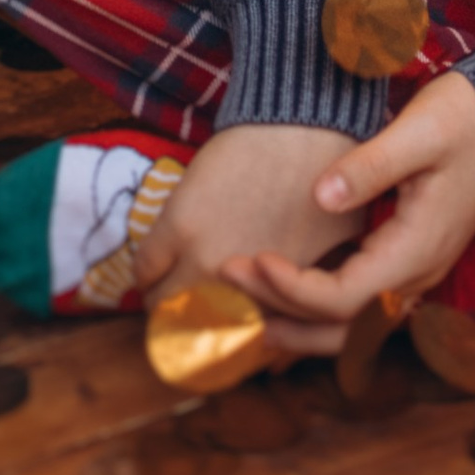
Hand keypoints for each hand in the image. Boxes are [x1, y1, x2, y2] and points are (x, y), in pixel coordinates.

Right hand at [135, 122, 356, 327]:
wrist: (303, 125)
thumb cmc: (326, 187)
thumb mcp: (329, 256)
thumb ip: (300, 299)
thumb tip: (283, 337)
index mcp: (277, 302)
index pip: (238, 350)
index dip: (226, 347)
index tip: (216, 338)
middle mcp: (241, 292)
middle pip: (194, 338)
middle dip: (190, 333)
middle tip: (187, 320)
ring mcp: (205, 258)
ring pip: (162, 308)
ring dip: (162, 306)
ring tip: (168, 296)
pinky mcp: (179, 225)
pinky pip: (144, 268)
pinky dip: (145, 273)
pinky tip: (154, 268)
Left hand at [222, 72, 474, 355]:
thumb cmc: (465, 119)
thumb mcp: (419, 131)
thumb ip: (370, 166)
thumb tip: (319, 196)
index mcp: (417, 250)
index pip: (343, 299)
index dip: (292, 289)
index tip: (251, 260)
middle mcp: (417, 275)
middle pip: (342, 330)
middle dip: (282, 318)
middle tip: (226, 290)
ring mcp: (416, 273)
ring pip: (351, 328)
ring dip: (297, 324)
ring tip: (244, 306)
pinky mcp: (409, 262)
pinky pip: (359, 307)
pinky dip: (318, 312)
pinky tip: (284, 297)